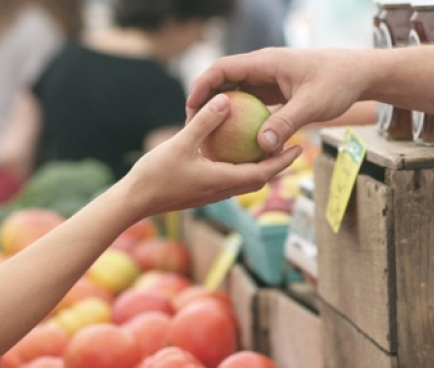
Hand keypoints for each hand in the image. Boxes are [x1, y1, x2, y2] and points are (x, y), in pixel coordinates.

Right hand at [121, 94, 301, 218]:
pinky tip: (233, 151)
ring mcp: (211, 193)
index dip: (283, 161)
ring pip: (244, 180)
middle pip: (259, 178)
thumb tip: (226, 100)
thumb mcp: (181, 143)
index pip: (263, 173)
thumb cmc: (156, 175)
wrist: (134, 202)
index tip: (299, 148)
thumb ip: (205, 122)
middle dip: (277, 164)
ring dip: (259, 166)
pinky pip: (228, 178)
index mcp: (223, 181)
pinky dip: (239, 166)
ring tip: (268, 146)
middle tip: (292, 145)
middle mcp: (222, 190)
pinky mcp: (201, 192)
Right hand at [186, 48, 371, 153]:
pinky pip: (253, 105)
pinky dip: (243, 120)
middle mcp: (263, 69)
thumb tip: (262, 146)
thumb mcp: (312, 105)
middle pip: (224, 82)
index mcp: (265, 62)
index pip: (223, 69)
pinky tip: (237, 142)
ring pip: (237, 94)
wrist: (358, 75)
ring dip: (223, 112)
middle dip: (206, 102)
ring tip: (210, 137)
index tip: (190, 108)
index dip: (202, 86)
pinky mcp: (277, 92)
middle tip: (193, 128)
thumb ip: (286, 123)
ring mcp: (269, 80)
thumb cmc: (338, 83)